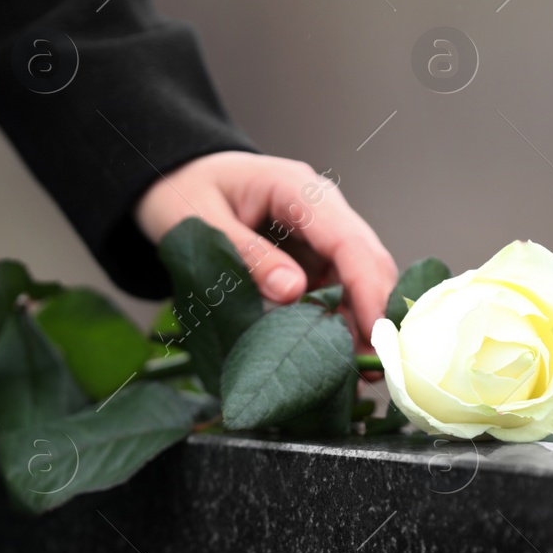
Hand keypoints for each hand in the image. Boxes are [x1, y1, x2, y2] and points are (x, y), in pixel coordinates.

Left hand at [135, 152, 396, 350]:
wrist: (176, 179)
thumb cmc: (183, 192)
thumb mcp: (200, 221)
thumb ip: (247, 255)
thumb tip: (294, 292)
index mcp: (296, 188)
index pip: (348, 240)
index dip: (367, 288)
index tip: (374, 332)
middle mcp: (320, 209)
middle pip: (366, 260)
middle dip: (375, 312)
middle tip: (376, 366)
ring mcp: (319, 233)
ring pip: (359, 279)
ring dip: (362, 323)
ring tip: (361, 373)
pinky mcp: (312, 256)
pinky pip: (338, 289)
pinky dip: (342, 321)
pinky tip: (341, 355)